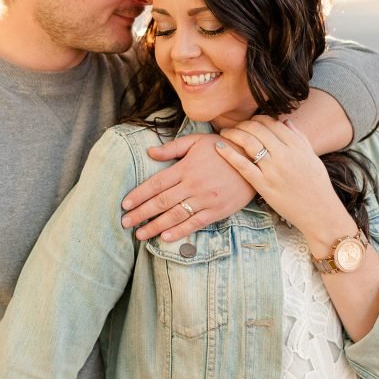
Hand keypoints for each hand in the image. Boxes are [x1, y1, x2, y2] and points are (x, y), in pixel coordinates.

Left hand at [121, 134, 254, 240]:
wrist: (253, 160)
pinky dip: (179, 232)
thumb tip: (150, 152)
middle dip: (141, 214)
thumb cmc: (222, 148)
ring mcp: (205, 199)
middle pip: (161, 202)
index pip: (156, 184)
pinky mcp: (217, 211)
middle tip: (125, 223)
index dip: (139, 195)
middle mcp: (193, 185)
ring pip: (175, 216)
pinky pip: (195, 223)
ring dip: (155, 226)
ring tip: (140, 234)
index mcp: (185, 168)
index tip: (125, 205)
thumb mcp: (197, 141)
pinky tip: (165, 237)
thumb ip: (172, 148)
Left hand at [217, 116, 353, 249]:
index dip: (257, 119)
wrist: (319, 212)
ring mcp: (273, 169)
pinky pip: (242, 165)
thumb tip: (286, 122)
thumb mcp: (312, 157)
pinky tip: (219, 146)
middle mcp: (285, 154)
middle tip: (234, 127)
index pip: (272, 123)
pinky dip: (228, 153)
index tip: (250, 122)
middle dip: (242, 124)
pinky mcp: (264, 185)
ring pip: (248, 142)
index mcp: (297, 145)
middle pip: (257, 129)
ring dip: (233, 134)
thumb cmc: (317, 186)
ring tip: (224, 134)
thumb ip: (300, 138)